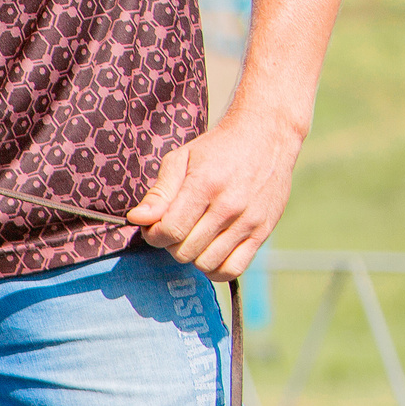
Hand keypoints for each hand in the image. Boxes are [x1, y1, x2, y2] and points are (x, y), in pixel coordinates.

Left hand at [127, 109, 304, 280]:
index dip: (153, 234)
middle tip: (176, 228)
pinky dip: (215, 269)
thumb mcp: (181, 160)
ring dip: (192, 256)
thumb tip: (137, 219)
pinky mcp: (264, 231)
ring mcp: (249, 220)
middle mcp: (230, 206)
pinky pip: (233, 269)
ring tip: (193, 237)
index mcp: (206, 186)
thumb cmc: (218, 149)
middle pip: (184, 250)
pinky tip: (209, 252)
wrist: (267, 136)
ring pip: (206, 263)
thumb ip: (159, 193)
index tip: (155, 226)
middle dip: (171, 244)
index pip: (169, 231)